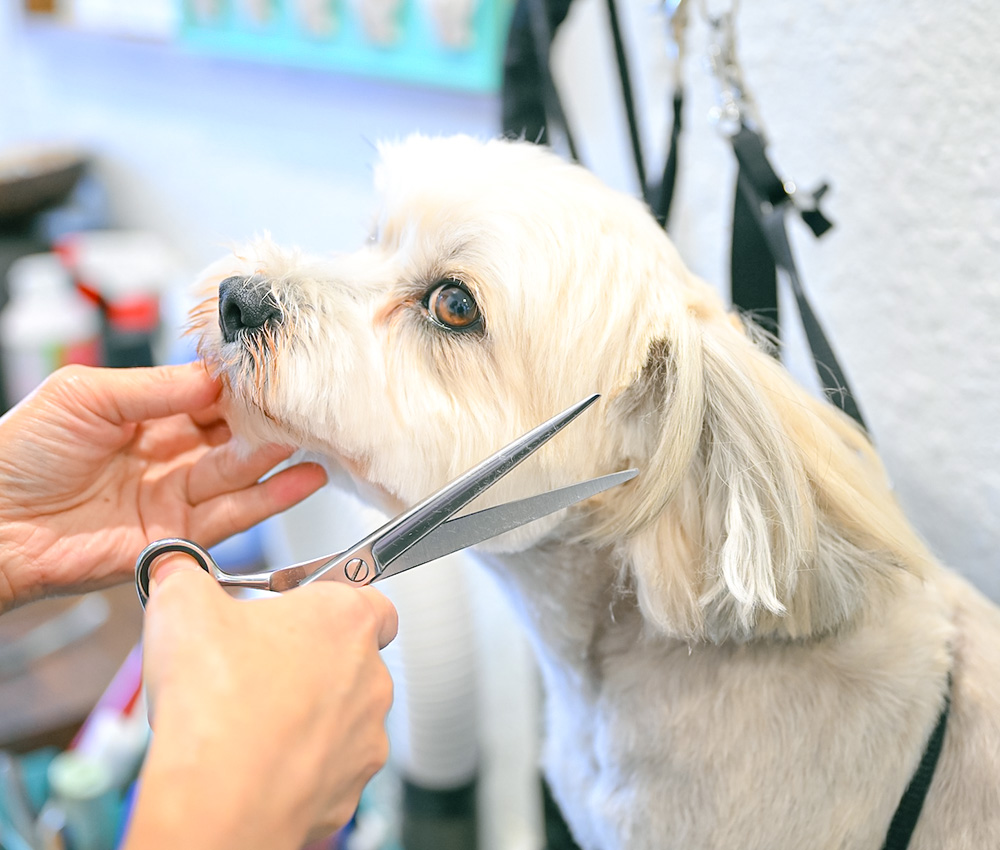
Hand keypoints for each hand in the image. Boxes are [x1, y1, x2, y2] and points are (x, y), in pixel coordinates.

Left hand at [0, 363, 326, 610]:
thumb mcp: (84, 396)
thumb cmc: (19, 455)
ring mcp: (174, 498)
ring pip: (239, 473)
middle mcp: (166, 457)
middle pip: (231, 435)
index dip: (239, 387)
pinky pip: (233, 515)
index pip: (207, 397)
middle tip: (303, 405)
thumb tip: (216, 377)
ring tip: (308, 436)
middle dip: (266, 420)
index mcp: (144, 417)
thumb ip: (154, 387)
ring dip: (275, 455)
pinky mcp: (178, 538)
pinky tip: (303, 478)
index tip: (274, 373)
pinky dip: (271, 498)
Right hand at [126, 560, 397, 849]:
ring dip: (308, 715)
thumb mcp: (182, 605)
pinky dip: (301, 764)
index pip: (369, 596)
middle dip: (309, 661)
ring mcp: (366, 735)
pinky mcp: (350, 787)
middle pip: (351, 658)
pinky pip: (330, 767)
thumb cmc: (216, 703)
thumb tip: (177, 571)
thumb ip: (186, 577)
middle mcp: (370, 676)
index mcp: (345, 619)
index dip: (331, 602)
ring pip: (342, 716)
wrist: (219, 799)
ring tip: (251, 719)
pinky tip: (258, 760)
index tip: (298, 612)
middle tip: (258, 668)